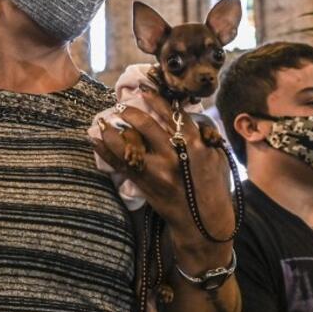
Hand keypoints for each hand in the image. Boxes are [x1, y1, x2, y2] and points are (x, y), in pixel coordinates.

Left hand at [91, 87, 235, 252]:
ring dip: (112, 130)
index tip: (145, 88)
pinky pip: (120, 163)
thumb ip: (204, 136)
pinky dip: (105, 150)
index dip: (156, 99)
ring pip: (128, 143)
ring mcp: (156, 170)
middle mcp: (173, 154)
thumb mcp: (218, 157)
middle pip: (146, 125)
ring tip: (102, 120)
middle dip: (131, 111)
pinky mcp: (145, 184)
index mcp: (194, 144)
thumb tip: (188, 115)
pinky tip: (94, 140)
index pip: (172, 114)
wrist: (204, 223)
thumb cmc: (214, 187)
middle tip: (121, 104)